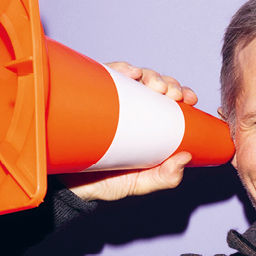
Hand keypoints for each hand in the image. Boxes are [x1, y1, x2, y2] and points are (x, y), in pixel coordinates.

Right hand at [58, 62, 197, 201]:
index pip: (169, 101)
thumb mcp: (140, 182)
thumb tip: (185, 158)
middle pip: (154, 84)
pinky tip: (130, 73)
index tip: (189, 99)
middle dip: (168, 82)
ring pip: (133, 76)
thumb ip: (164, 177)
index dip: (182, 93)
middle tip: (171, 94)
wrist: (66, 187)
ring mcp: (109, 100)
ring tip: (154, 85)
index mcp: (147, 124)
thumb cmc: (103, 182)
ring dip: (149, 74)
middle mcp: (130, 108)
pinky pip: (103, 75)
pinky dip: (119, 68)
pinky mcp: (88, 96)